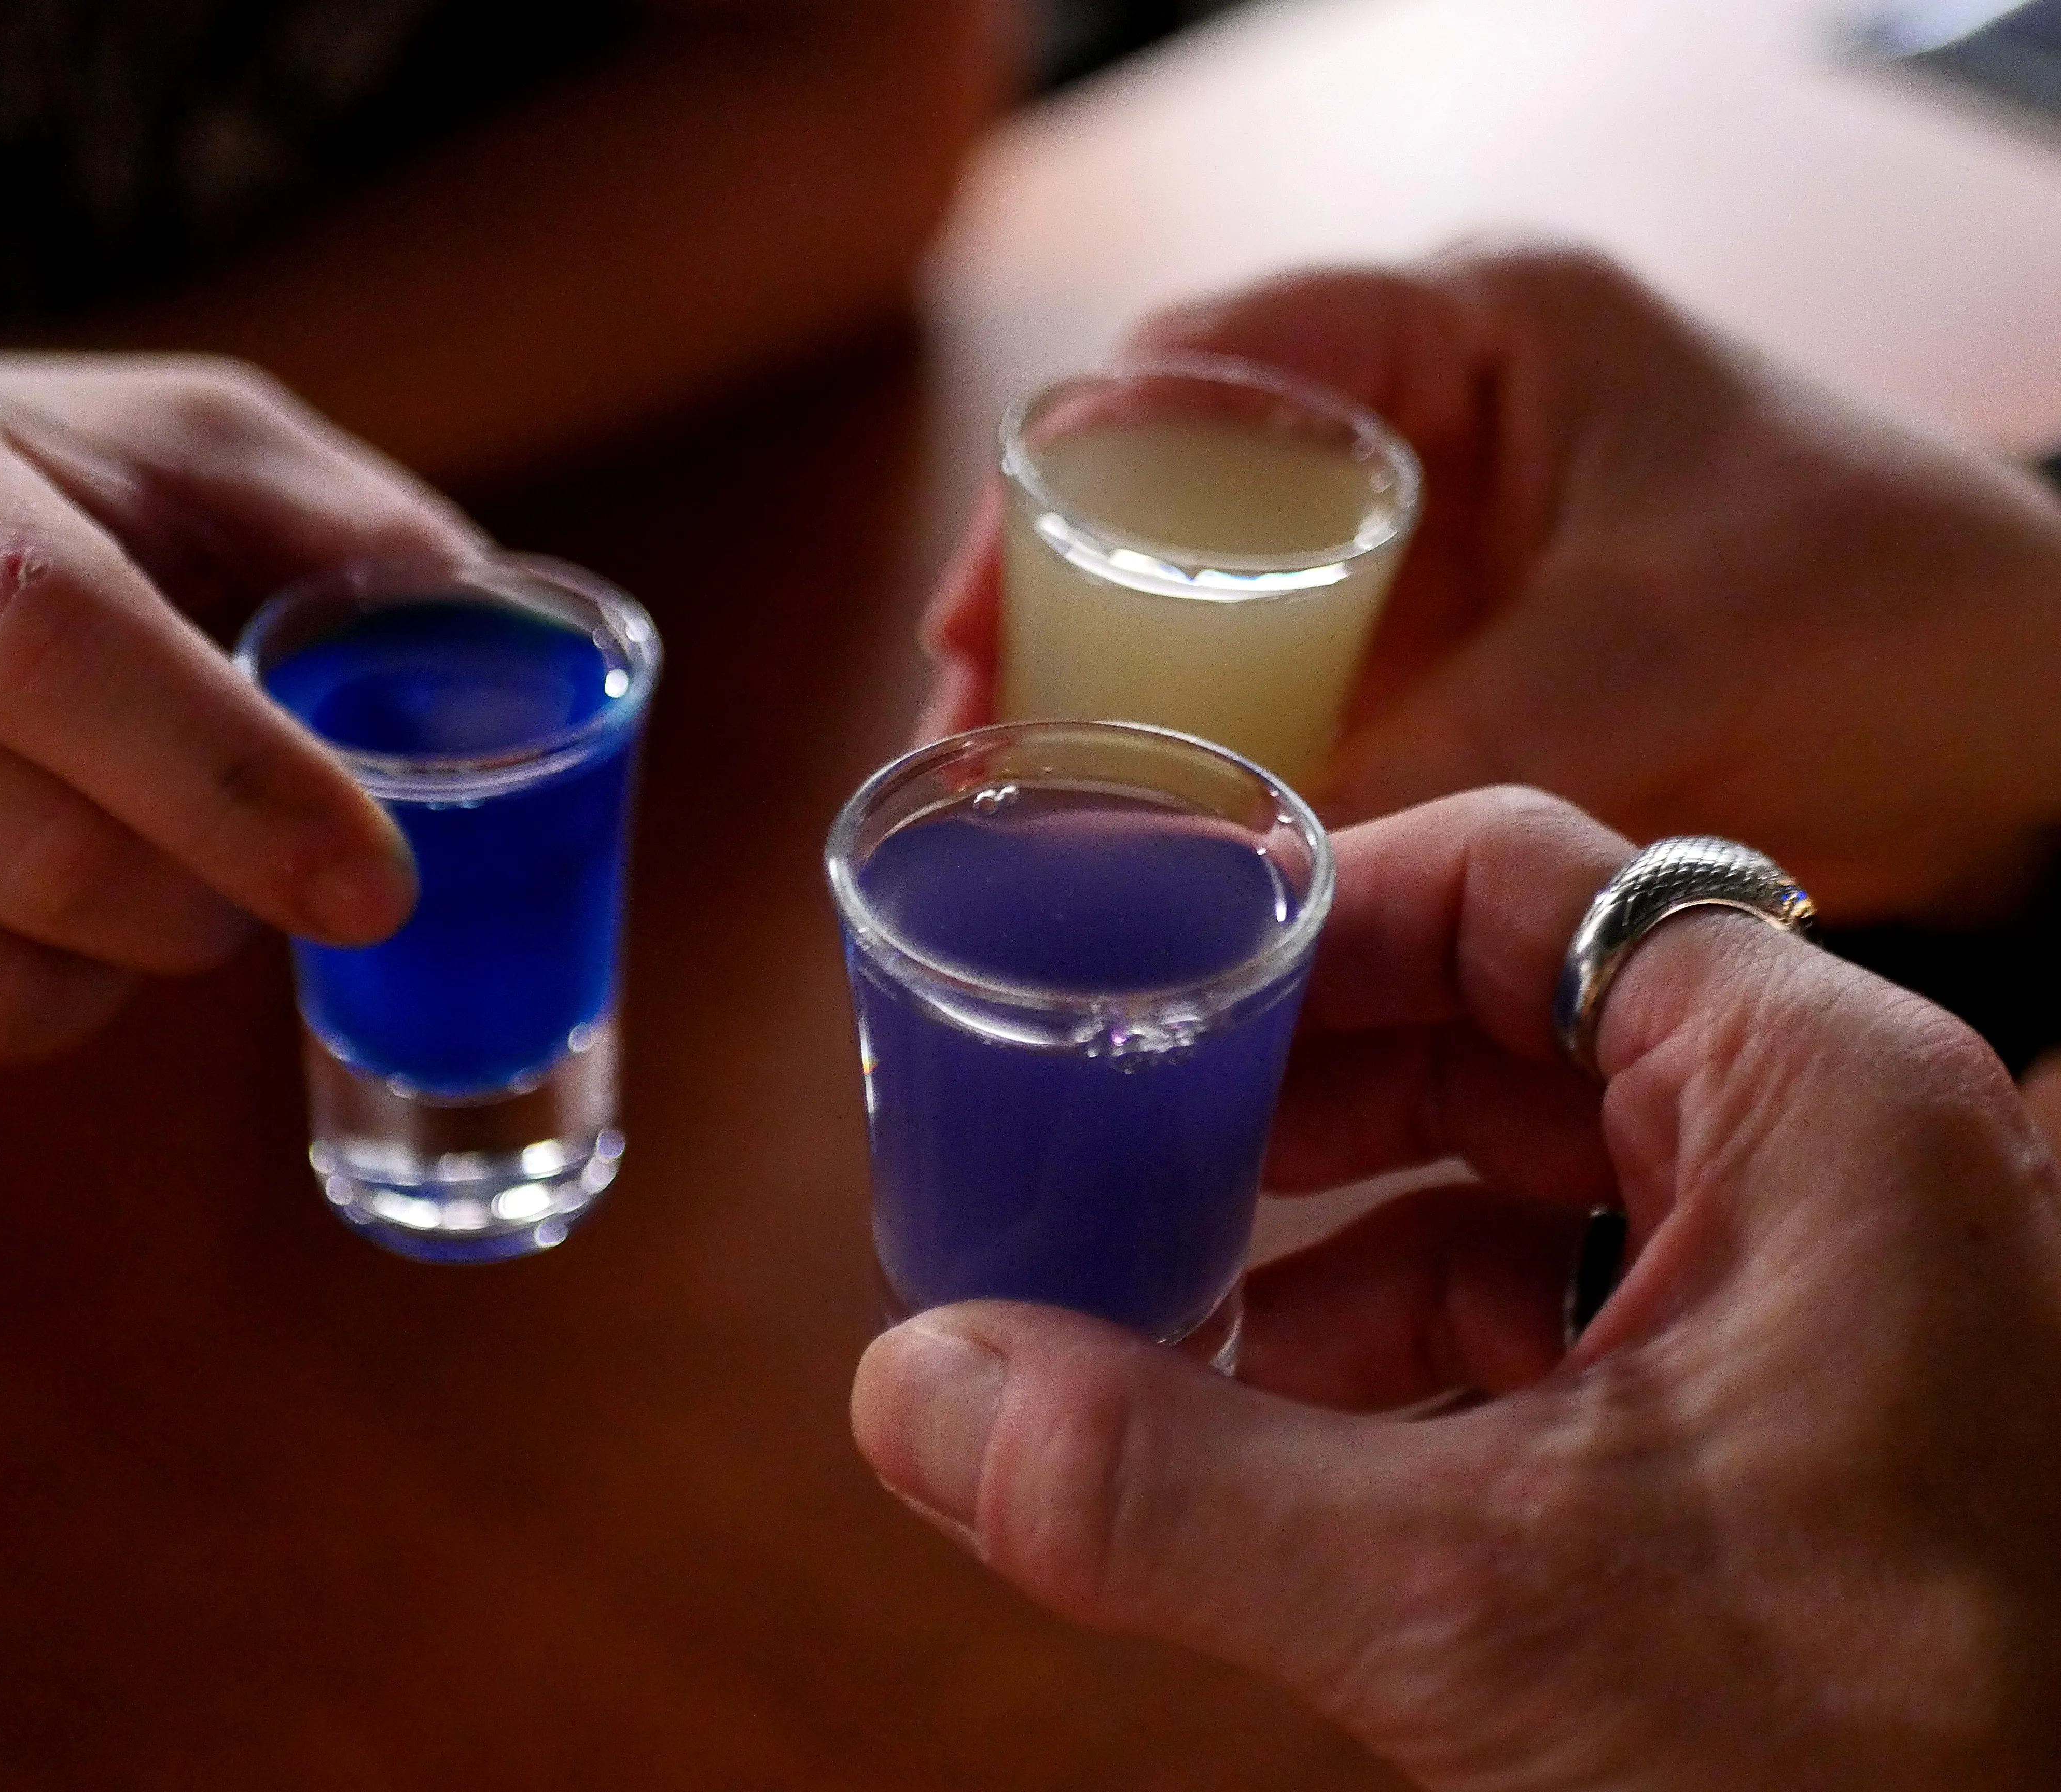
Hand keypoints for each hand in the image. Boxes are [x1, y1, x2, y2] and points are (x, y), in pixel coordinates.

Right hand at [0, 340, 486, 1117]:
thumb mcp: (163, 452)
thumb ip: (339, 525)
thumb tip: (512, 632)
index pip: (51, 642)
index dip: (240, 784)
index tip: (379, 884)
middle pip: (35, 859)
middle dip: (207, 901)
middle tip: (248, 866)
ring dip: (107, 981)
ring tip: (112, 884)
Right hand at [853, 787, 2060, 1789]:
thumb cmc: (1881, 1761)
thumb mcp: (1481, 1605)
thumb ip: (1171, 1486)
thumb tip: (914, 1390)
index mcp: (1822, 1099)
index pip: (1522, 884)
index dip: (1313, 907)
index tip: (1146, 975)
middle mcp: (1842, 1160)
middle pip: (1511, 1026)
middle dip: (1296, 1090)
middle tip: (1121, 1134)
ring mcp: (1828, 1291)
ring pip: (1531, 1183)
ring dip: (1333, 1238)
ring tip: (1165, 1300)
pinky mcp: (1797, 1418)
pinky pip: (1570, 1316)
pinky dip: (1410, 1354)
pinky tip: (1281, 1427)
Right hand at [922, 246, 2060, 922]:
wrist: (2041, 745)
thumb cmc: (1893, 627)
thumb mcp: (1640, 670)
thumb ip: (1414, 762)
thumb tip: (1198, 865)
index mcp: (1476, 330)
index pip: (1205, 363)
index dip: (1063, 482)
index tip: (974, 616)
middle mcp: (1437, 423)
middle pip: (1183, 493)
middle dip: (1060, 613)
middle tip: (970, 743)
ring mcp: (1444, 549)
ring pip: (1227, 608)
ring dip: (1129, 706)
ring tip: (1027, 821)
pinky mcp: (1464, 659)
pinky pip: (1301, 701)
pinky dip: (1225, 771)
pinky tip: (1163, 853)